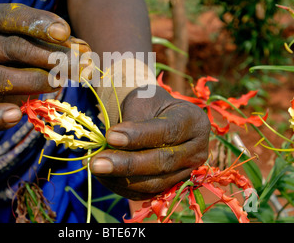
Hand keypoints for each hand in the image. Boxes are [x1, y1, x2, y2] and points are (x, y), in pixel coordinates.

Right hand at [0, 3, 90, 130]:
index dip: (39, 23)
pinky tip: (15, 116)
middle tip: (78, 64)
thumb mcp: (34, 38)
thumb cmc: (20, 51)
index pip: (11, 16)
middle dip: (50, 57)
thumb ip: (57, 42)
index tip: (64, 32)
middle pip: (13, 48)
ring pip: (0, 78)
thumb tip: (83, 51)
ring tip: (59, 83)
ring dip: (36, 81)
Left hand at [90, 85, 210, 199]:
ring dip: (122, 178)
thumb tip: (112, 144)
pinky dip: (122, 187)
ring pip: (155, 183)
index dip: (139, 136)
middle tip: (97, 162)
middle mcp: (197, 150)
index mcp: (194, 121)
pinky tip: (103, 176)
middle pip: (163, 162)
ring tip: (96, 167)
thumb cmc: (148, 104)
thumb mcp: (142, 101)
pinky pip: (146, 193)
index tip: (110, 136)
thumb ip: (133, 121)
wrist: (154, 116)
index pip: (168, 131)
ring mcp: (186, 172)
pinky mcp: (171, 186)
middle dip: (127, 164)